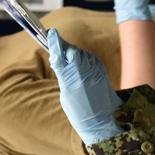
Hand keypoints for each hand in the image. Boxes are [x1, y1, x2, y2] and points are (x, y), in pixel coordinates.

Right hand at [47, 29, 123, 146]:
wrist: (103, 121)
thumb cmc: (80, 112)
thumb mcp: (65, 94)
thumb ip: (63, 75)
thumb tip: (59, 60)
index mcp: (70, 82)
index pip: (59, 57)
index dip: (55, 44)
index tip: (51, 33)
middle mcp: (83, 74)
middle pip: (72, 51)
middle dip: (64, 46)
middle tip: (57, 44)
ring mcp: (94, 72)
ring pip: (82, 53)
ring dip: (74, 52)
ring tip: (68, 56)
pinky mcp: (102, 71)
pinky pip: (91, 58)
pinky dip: (84, 57)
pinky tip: (80, 61)